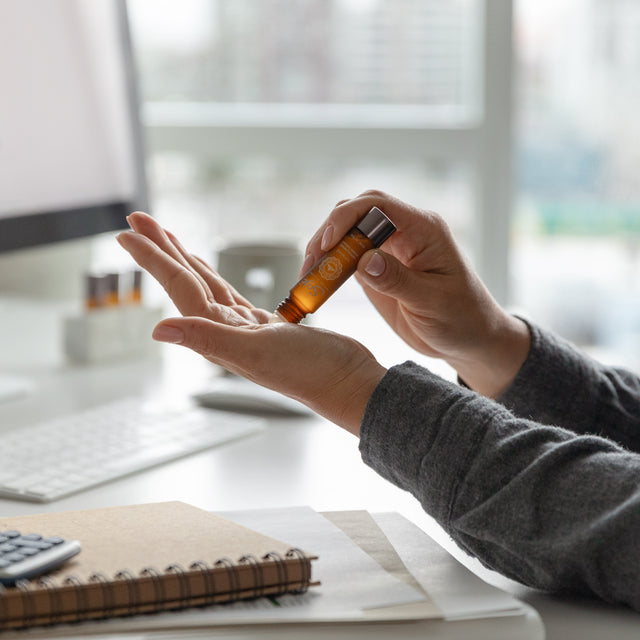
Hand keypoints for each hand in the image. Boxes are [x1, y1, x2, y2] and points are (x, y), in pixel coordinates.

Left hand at [116, 212, 385, 433]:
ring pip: (206, 285)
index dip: (153, 258)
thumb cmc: (310, 371)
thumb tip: (158, 331)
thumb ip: (208, 339)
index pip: (179, 286)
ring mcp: (244, 328)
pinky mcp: (265, 325)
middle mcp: (224, 330)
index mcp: (218, 334)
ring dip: (184, 259)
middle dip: (160, 249)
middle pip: (185, 280)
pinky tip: (205, 267)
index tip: (128, 231)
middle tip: (137, 218)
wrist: (346, 381)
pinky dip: (214, 277)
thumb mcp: (256, 353)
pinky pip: (229, 295)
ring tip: (164, 237)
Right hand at [302, 191, 529, 397]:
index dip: (347, 218)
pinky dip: (329, 265)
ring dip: (324, 249)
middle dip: (329, 232)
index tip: (328, 244)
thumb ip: (397, 280)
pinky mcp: (379, 266)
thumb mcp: (432, 303)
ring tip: (308, 275)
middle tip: (311, 264)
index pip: (378, 206)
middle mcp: (405, 232)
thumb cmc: (462, 319)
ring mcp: (390, 248)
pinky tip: (317, 281)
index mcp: (424, 230)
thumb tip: (364, 260)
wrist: (468, 339)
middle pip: (356, 212)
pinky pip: (348, 256)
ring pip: (348, 232)